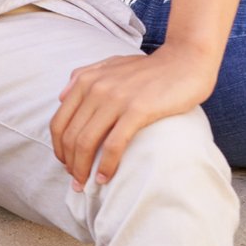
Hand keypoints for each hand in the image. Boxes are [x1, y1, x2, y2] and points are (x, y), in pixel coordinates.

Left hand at [51, 43, 219, 190]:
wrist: (186, 60)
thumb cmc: (150, 68)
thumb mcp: (111, 65)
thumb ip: (84, 76)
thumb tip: (61, 96)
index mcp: (86, 80)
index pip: (59, 122)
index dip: (59, 148)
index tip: (67, 164)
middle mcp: (95, 89)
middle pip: (70, 136)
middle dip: (70, 163)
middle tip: (77, 181)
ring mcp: (116, 99)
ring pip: (86, 142)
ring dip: (83, 168)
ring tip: (87, 185)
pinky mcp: (138, 110)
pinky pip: (114, 144)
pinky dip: (106, 165)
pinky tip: (105, 177)